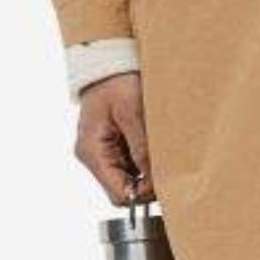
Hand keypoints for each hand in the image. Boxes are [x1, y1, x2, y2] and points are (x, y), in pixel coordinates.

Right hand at [74, 73, 152, 203]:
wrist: (108, 65)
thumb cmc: (116, 83)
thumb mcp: (132, 113)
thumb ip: (141, 147)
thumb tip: (153, 178)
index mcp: (93, 152)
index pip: (118, 194)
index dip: (142, 193)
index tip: (163, 181)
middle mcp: (93, 157)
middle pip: (123, 190)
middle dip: (146, 183)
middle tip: (166, 167)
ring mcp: (101, 153)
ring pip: (128, 179)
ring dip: (146, 172)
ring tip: (159, 152)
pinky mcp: (110, 147)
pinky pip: (129, 166)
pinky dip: (143, 161)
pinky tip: (151, 146)